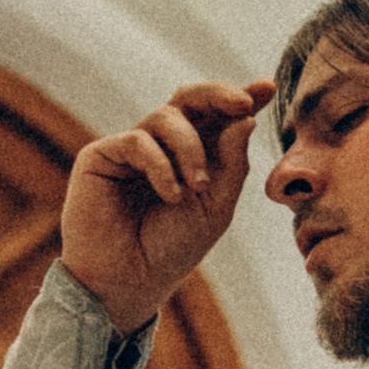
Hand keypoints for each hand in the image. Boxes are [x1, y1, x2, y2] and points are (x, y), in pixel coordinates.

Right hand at [59, 80, 274, 334]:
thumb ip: (232, 163)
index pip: (218, 116)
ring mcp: (132, 148)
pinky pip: (138, 139)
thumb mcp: (216, 207)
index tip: (267, 87)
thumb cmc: (172, 248)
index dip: (242, 97)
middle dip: (219, 94)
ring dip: (190, 148)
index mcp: (194, 155)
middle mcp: (163, 145)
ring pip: (167, 116)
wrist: (129, 281)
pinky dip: (161, 165)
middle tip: (242, 103)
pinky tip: (171, 195)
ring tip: (198, 186)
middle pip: (190, 98)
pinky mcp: (102, 155)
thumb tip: (245, 118)